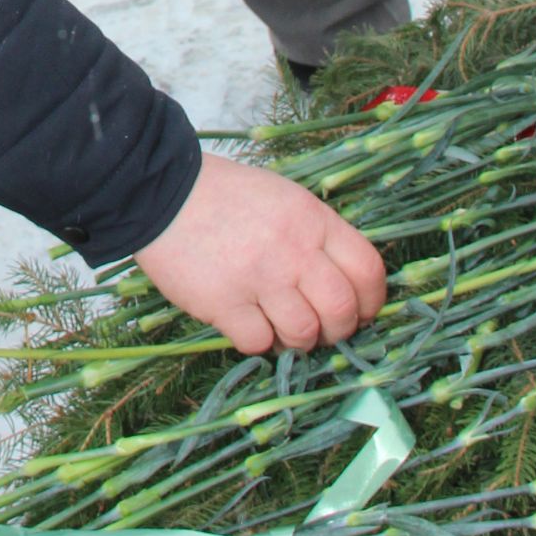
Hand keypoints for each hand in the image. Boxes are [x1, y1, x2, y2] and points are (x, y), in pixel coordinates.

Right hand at [133, 149, 385, 354]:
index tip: (362, 312)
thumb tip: (346, 286)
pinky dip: (258, 341)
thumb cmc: (228, 197)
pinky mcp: (223, 303)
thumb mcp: (286, 199)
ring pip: (304, 333)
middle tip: (323, 329)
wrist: (163, 193)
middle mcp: (293, 250)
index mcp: (313, 220)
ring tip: (282, 328)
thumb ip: (318, 236)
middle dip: (339, 329)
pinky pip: (259, 343)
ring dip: (299, 340)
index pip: (368, 270)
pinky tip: (247, 323)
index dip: (372, 301)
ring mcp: (259, 278)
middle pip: (342, 310)